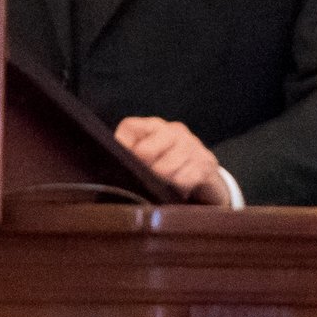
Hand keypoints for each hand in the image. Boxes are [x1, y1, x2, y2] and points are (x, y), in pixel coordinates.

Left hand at [114, 117, 231, 204]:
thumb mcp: (146, 159)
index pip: (130, 128)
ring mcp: (191, 144)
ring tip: (163, 187)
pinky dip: (178, 190)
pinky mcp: (206, 162)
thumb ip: (127, 156)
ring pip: (164, 170)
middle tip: (145, 183)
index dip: (123, 149)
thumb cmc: (169, 167)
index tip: (124, 165)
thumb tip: (109, 165)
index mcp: (154, 125)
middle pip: (145, 152)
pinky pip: (183, 180)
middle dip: (143, 172)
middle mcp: (173, 130)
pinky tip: (178, 191)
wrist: (207, 176)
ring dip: (161, 184)